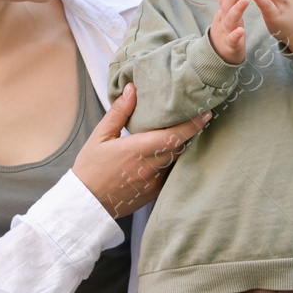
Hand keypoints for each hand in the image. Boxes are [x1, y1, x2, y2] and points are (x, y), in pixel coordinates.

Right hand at [73, 82, 212, 216]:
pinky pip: (171, 174)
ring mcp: (153, 182)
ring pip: (177, 161)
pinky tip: (173, 153)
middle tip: (199, 115)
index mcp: (136, 150)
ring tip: (189, 131)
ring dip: (183, 147)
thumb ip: (119, 112)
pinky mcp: (154, 193)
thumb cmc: (90, 168)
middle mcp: (149, 168)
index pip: (172, 136)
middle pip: (180, 147)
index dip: (191, 125)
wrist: (86, 203)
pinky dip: (175, 162)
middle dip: (191, 132)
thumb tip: (133, 89)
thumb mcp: (100, 136)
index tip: (205, 113)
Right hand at [207, 0, 250, 64]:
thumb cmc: (228, 33)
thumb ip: (232, 1)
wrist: (219, 57)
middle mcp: (223, 19)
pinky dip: (235, 35)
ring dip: (237, 8)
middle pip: (228, 2)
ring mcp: (226, 32)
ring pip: (230, 19)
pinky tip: (241, 31)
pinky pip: (232, 40)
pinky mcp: (230, 46)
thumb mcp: (229, 15)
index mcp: (224, 12)